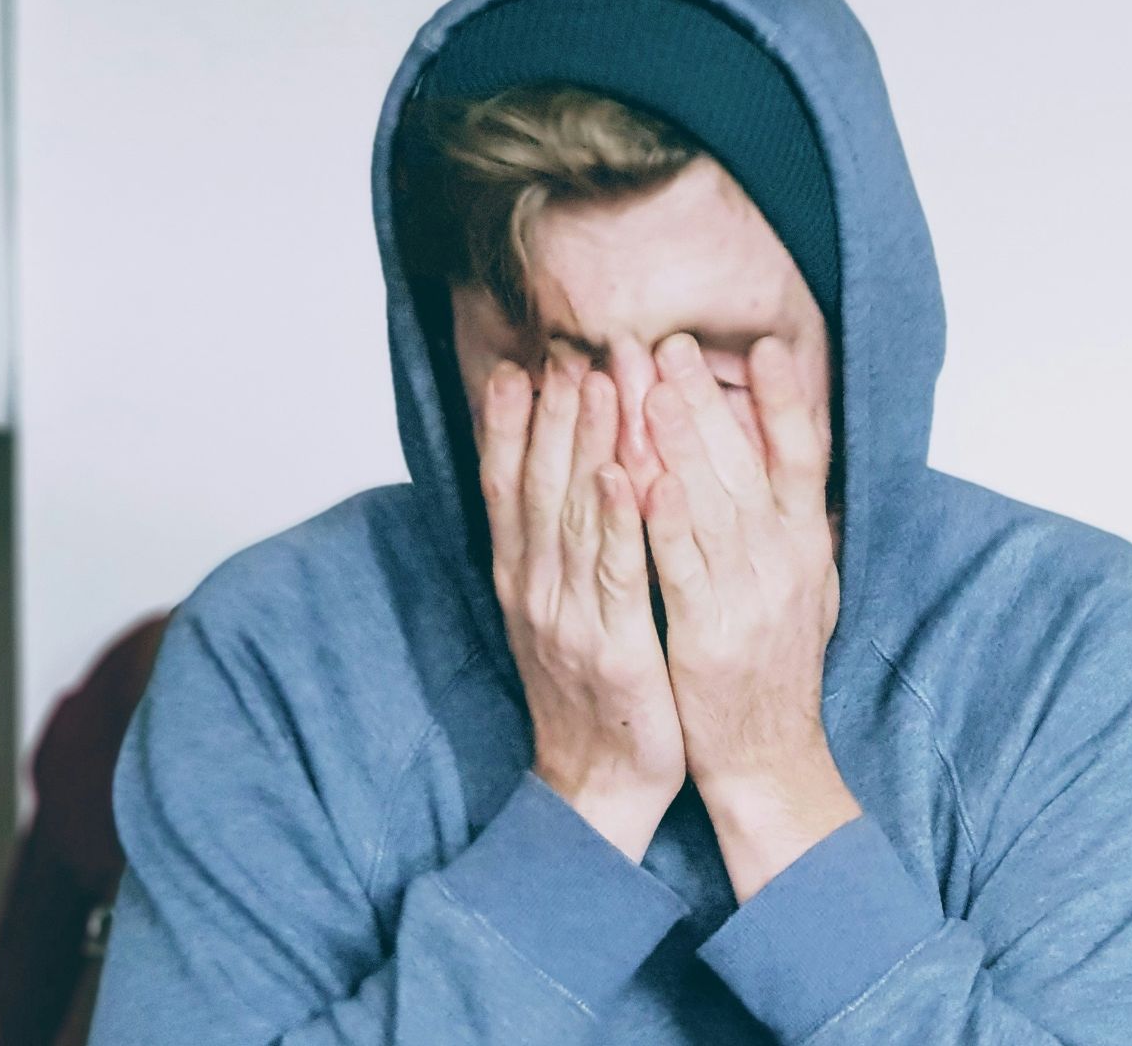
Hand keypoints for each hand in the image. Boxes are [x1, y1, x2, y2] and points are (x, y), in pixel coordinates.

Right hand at [478, 349, 684, 861]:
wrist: (598, 785)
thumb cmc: (592, 694)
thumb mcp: (560, 615)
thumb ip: (557, 551)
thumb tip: (562, 483)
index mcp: (522, 580)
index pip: (509, 487)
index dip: (512, 425)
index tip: (521, 364)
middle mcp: (535, 590)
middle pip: (539, 485)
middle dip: (554, 412)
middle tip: (569, 347)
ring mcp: (569, 617)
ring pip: (574, 515)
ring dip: (584, 444)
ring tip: (597, 381)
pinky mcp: (613, 646)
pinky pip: (615, 573)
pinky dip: (616, 521)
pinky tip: (622, 473)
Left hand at [641, 331, 858, 900]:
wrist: (769, 759)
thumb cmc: (776, 672)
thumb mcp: (809, 590)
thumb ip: (798, 529)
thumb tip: (798, 467)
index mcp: (807, 547)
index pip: (805, 456)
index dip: (786, 399)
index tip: (765, 345)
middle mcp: (786, 563)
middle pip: (748, 463)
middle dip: (706, 399)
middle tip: (669, 342)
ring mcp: (750, 597)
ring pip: (712, 502)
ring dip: (680, 440)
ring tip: (648, 383)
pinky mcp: (709, 633)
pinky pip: (682, 566)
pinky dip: (664, 520)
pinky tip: (640, 476)